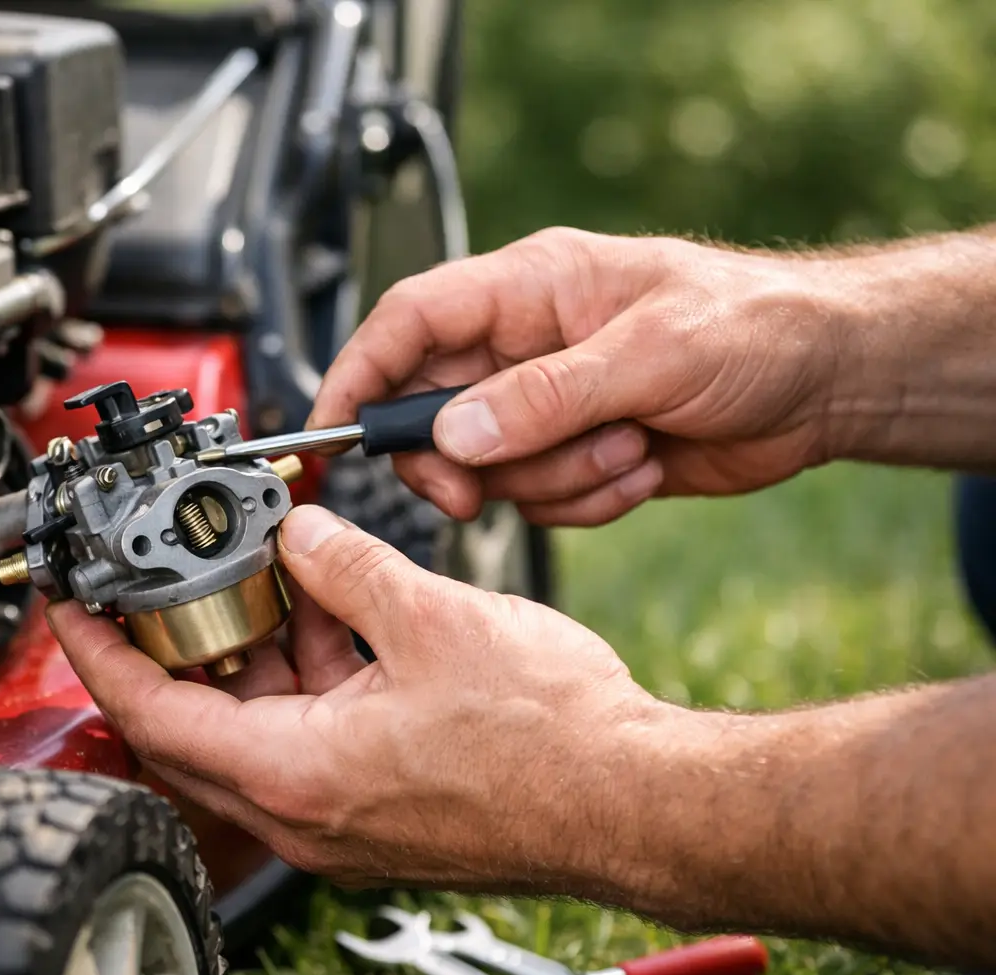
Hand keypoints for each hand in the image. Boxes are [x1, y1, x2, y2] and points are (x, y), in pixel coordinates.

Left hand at [47, 504, 673, 888]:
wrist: (634, 800)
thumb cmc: (553, 742)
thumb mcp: (431, 618)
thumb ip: (348, 565)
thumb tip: (301, 535)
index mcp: (296, 771)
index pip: (152, 710)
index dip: (97, 652)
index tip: (70, 608)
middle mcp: (304, 810)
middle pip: (191, 726)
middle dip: (170, 647)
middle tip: (158, 584)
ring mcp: (340, 816)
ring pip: (253, 729)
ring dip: (249, 654)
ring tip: (263, 578)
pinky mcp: (377, 808)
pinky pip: (307, 739)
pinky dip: (302, 677)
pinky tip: (331, 614)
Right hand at [309, 227, 864, 524]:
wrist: (829, 382)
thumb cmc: (756, 327)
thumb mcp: (652, 354)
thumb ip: (547, 395)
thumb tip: (456, 433)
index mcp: (528, 290)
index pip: (409, 322)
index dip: (358, 374)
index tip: (329, 434)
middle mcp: (524, 348)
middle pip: (431, 411)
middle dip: (456, 460)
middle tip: (476, 490)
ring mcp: (548, 406)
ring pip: (489, 467)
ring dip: (553, 479)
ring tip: (626, 449)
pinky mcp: (576, 455)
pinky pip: (540, 499)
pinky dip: (587, 500)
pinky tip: (642, 468)